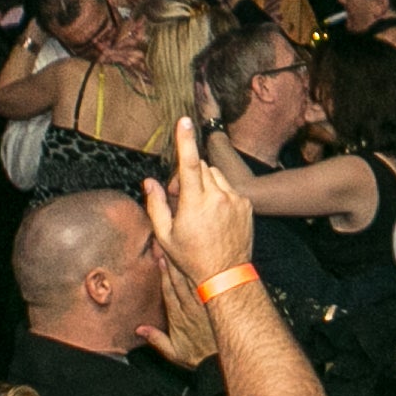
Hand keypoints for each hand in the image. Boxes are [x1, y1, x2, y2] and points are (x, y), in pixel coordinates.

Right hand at [140, 119, 256, 285]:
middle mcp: (218, 196)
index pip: (189, 163)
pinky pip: (229, 188)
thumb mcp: (165, 236)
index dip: (185, 140)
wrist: (226, 274)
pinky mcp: (246, 204)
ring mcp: (235, 200)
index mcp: (195, 203)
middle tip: (180, 198)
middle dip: (188, 174)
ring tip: (198, 207)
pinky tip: (215, 215)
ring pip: (215, 175)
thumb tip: (149, 182)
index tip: (184, 120)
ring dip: (204, 183)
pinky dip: (219, 193)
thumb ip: (155, 205)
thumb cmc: (192, 257)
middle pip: (200, 167)